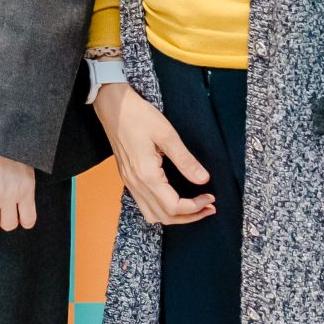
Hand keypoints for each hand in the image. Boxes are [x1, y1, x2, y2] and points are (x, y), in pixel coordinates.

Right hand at [89, 82, 216, 225]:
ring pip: (153, 215)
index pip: (174, 206)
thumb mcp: (166, 134)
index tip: (211, 198)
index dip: (196, 207)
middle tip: (208, 206)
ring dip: (175, 217)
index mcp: (146, 175)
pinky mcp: (128, 177)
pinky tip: (173, 198)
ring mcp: (129, 182)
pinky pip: (144, 205)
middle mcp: (136, 183)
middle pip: (165, 217)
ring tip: (193, 207)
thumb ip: (185, 160)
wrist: (112, 106)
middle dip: (190, 216)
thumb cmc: (137, 115)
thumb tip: (203, 179)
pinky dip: (161, 209)